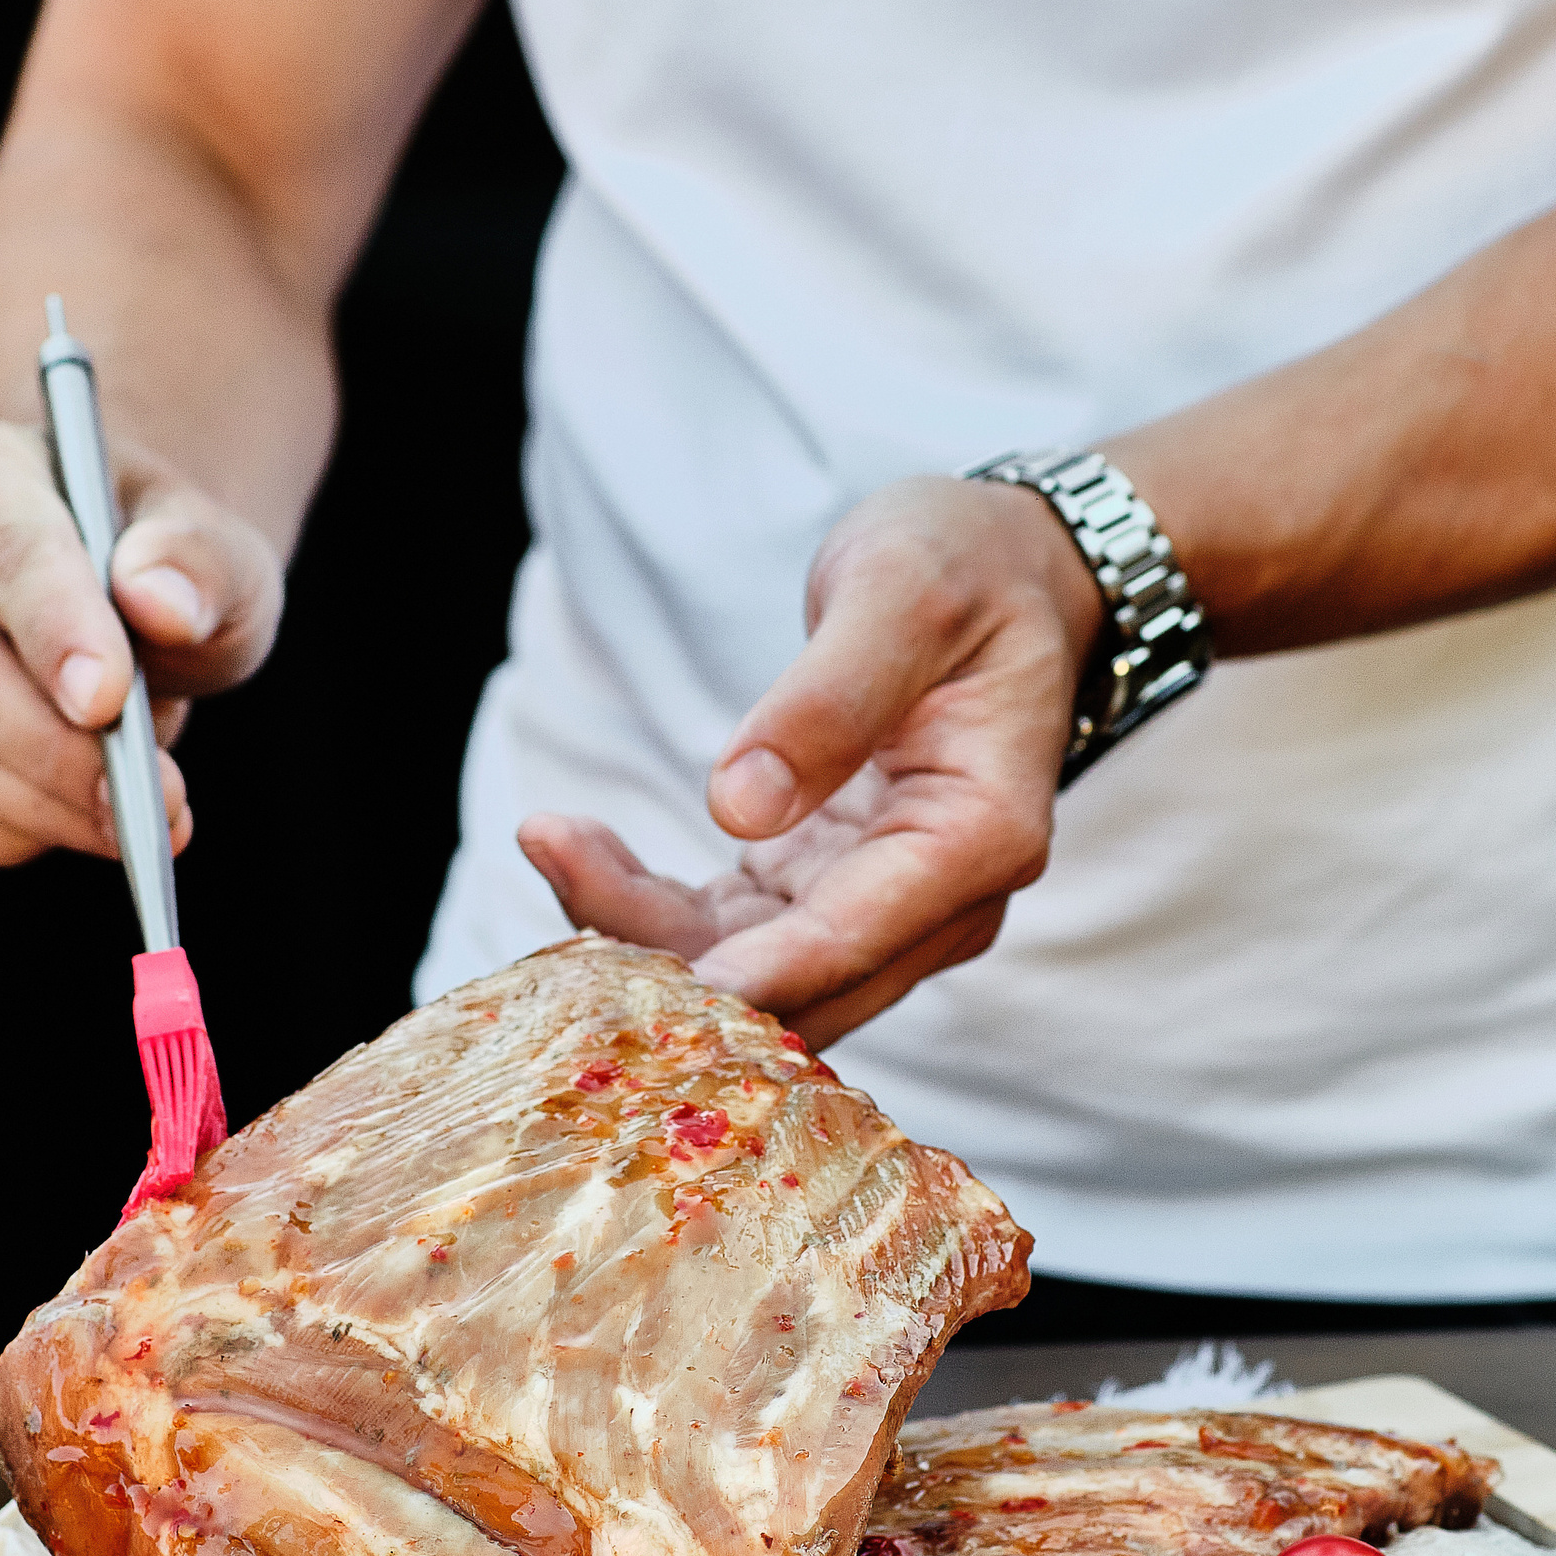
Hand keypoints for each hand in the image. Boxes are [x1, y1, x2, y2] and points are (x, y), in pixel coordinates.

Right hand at [0, 418, 281, 869]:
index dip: (54, 630)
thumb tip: (160, 602)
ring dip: (62, 809)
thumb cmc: (171, 567)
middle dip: (67, 755)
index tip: (107, 701)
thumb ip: (200, 561)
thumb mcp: (216, 546)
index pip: (5, 553)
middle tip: (167, 802)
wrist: (144, 605)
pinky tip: (91, 816)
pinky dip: (27, 836)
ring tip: (158, 810)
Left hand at [520, 474, 1101, 1046]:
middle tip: (553, 854)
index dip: (742, 978)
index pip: (849, 943)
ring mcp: (889, 908)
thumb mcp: (897, 595)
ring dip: (642, 933)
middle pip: (795, 985)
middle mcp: (943, 903)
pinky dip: (652, 910)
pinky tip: (577, 846)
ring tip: (549, 834)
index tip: (638, 988)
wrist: (1005, 575)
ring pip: (751, 977)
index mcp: (979, 839)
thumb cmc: (963, 567)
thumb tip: (740, 807)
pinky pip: (733, 937)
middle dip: (668, 956)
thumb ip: (829, 700)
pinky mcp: (831, 893)